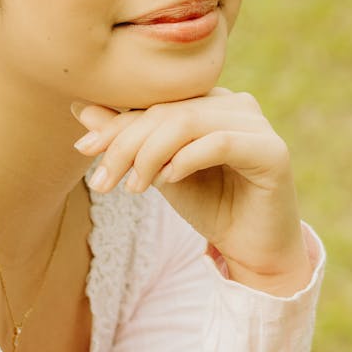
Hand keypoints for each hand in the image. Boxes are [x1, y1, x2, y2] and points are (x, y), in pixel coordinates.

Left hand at [72, 89, 312, 295]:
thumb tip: (79, 106)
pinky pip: (220, 142)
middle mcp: (235, 103)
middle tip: (101, 180)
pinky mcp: (272, 150)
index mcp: (210, 100)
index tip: (84, 149)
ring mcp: (256, 123)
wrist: (254, 251)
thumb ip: (127, 139)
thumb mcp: (158, 170)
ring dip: (150, 154)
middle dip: (127, 143)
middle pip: (168, 110)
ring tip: (132, 186)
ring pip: (188, 122)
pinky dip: (186, 158)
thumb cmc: (210, 204)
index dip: (116, 123)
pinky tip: (168, 179)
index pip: (155, 102)